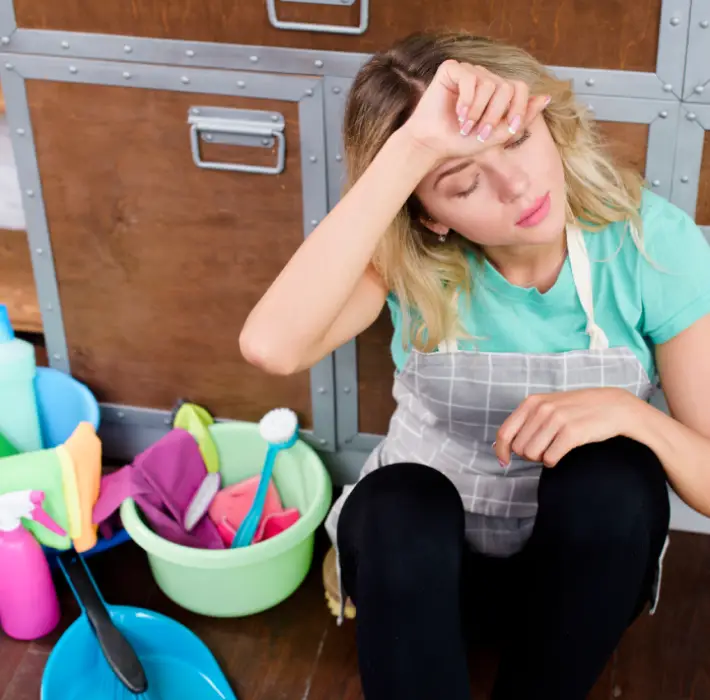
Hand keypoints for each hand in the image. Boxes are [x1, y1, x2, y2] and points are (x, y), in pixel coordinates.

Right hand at [400, 60, 549, 162]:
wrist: (433, 144)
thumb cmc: (462, 142)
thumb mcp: (497, 136)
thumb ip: (521, 119)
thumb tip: (547, 97)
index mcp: (497, 92)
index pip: (520, 89)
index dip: (518, 109)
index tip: (506, 130)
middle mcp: (485, 78)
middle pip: (506, 87)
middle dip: (495, 115)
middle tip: (479, 133)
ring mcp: (469, 72)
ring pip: (489, 84)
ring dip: (478, 111)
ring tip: (465, 126)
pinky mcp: (452, 69)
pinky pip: (469, 77)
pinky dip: (466, 100)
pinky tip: (457, 113)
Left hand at [494, 388, 638, 467]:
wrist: (612, 406)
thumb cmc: (576, 409)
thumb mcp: (547, 406)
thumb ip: (526, 421)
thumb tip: (501, 446)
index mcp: (531, 402)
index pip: (505, 433)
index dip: (501, 451)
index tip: (505, 462)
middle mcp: (541, 409)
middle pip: (519, 448)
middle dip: (529, 454)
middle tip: (544, 449)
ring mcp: (556, 420)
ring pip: (532, 455)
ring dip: (542, 458)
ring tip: (554, 449)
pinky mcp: (572, 432)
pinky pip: (550, 459)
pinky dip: (553, 462)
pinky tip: (561, 453)